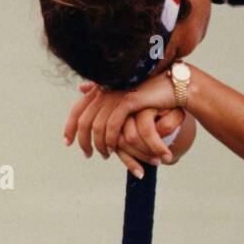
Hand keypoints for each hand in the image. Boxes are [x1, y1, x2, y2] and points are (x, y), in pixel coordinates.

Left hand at [64, 83, 180, 177]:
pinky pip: (113, 125)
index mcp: (101, 88)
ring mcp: (116, 94)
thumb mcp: (124, 91)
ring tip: (106, 157)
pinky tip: (116, 150)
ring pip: (98, 127)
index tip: (67, 143)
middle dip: (83, 141)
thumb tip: (82, 87)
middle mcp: (105, 90)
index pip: (78, 110)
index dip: (69, 127)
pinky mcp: (128, 100)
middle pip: (84, 121)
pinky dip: (112, 141)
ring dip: (101, 146)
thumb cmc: (151, 90)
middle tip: (88, 155)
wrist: (175, 86)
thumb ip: (102, 91)